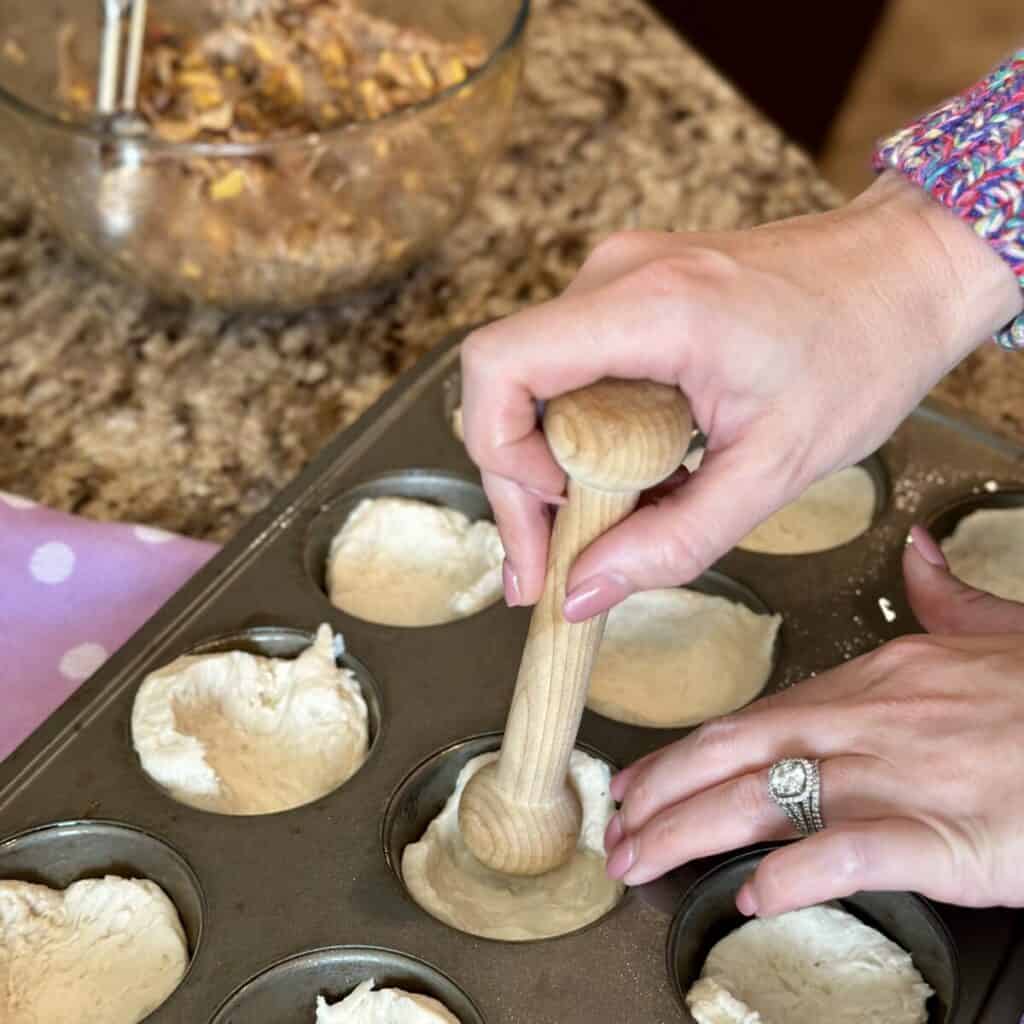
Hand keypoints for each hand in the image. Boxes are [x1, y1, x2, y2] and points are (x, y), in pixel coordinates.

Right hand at [460, 174, 1020, 618]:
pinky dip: (588, 435)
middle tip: (558, 561)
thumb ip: (676, 540)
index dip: (498, 459)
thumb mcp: (776, 468)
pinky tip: (639, 476)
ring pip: (536, 386)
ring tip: (615, 520)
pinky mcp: (629, 293)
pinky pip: (574, 372)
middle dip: (523, 485)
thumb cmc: (864, 350)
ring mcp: (619, 278)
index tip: (546, 526)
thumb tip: (584, 592)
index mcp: (650, 307)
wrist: (909, 270)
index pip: (498, 367)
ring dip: (558, 464)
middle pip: (507, 389)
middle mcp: (615, 277)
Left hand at [603, 528, 1023, 914]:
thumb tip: (915, 557)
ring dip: (690, 834)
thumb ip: (942, 597)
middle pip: (734, 754)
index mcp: (871, 681)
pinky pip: (848, 851)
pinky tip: (753, 895)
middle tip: (615, 829)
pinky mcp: (944, 830)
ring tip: (641, 862)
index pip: (750, 720)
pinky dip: (793, 873)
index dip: (683, 755)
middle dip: (662, 794)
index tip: (639, 783)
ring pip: (766, 799)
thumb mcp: (992, 632)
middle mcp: (867, 720)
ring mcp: (900, 772)